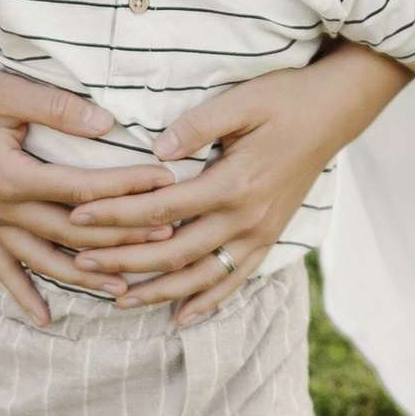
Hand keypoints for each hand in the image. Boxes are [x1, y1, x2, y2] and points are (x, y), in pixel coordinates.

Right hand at [0, 0, 163, 331]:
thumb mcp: (10, 90)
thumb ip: (58, 109)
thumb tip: (108, 123)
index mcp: (9, 175)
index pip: (81, 190)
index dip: (124, 187)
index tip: (164, 182)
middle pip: (70, 232)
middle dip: (120, 237)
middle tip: (166, 238)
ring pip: (42, 258)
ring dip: (82, 276)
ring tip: (123, 289)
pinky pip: (2, 267)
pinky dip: (23, 293)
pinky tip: (45, 318)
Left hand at [76, 44, 409, 323]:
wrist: (336, 111)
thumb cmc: (285, 98)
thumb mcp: (242, 100)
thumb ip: (198, 125)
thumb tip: (156, 151)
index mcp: (233, 184)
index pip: (161, 209)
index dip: (116, 215)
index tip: (78, 216)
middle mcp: (246, 218)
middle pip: (174, 253)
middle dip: (124, 261)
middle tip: (80, 265)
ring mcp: (260, 233)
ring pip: (202, 276)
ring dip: (159, 292)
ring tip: (119, 302)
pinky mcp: (269, 237)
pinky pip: (236, 280)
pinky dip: (209, 301)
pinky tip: (183, 317)